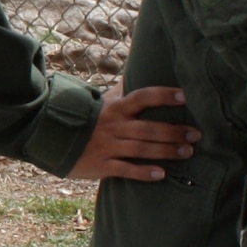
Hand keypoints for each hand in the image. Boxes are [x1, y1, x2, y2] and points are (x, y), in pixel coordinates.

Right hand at [67, 85, 200, 181]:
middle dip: (174, 132)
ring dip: (167, 151)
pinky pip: (126, 169)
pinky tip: (161, 174)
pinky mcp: (101, 165)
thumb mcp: (99, 102)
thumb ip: (119, 92)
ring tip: (188, 152)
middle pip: (149, 128)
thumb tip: (133, 72)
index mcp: (115, 108)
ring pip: (142, 149)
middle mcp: (114, 126)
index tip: (185, 97)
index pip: (143, 97)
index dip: (164, 96)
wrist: (50, 138)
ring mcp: (107, 146)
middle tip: (196, 135)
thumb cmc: (83, 119)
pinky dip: (144, 172)